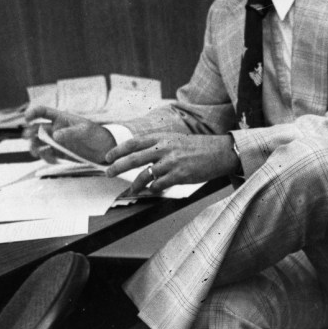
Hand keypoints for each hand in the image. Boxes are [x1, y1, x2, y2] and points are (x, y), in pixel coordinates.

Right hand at [24, 105, 115, 163]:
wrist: (105, 149)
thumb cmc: (96, 134)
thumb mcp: (85, 130)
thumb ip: (70, 132)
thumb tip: (55, 136)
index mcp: (60, 118)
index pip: (43, 112)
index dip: (33, 112)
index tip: (27, 117)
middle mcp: (55, 129)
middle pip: (37, 129)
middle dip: (30, 132)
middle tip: (28, 136)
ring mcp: (56, 142)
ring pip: (39, 143)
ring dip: (34, 146)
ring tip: (35, 151)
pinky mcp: (59, 153)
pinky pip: (47, 155)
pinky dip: (45, 157)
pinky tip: (48, 157)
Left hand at [105, 133, 239, 192]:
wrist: (219, 152)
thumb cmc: (198, 147)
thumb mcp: (176, 139)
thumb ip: (158, 145)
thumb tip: (140, 155)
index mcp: (162, 138)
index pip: (134, 143)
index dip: (118, 150)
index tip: (108, 157)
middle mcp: (164, 148)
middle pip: (134, 158)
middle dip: (117, 167)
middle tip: (108, 174)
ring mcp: (171, 162)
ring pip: (145, 175)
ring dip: (135, 185)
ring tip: (131, 190)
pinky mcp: (179, 175)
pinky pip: (159, 185)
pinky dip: (153, 189)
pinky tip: (152, 190)